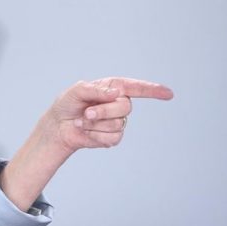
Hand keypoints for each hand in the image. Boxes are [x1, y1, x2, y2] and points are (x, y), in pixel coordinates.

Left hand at [45, 77, 173, 153]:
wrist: (58, 126)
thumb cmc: (67, 105)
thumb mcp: (76, 91)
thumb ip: (95, 89)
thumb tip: (116, 93)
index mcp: (112, 88)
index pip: (136, 87)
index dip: (152, 90)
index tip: (168, 93)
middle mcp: (118, 103)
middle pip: (125, 107)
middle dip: (103, 111)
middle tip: (86, 113)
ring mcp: (117, 120)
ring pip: (118, 123)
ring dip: (95, 124)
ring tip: (82, 121)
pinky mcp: (113, 137)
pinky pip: (113, 137)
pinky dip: (95, 135)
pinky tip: (86, 131)